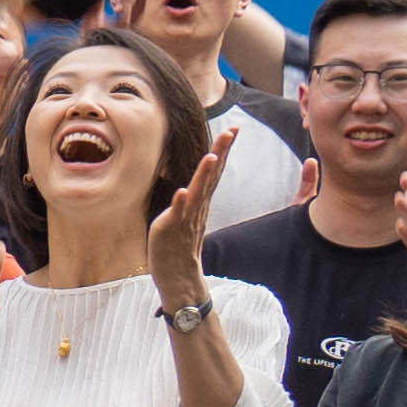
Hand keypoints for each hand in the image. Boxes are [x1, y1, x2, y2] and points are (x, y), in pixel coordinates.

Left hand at [148, 128, 233, 293]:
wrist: (178, 276)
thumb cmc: (180, 243)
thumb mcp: (187, 212)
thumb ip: (193, 194)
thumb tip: (195, 179)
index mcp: (201, 201)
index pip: (215, 171)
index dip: (224, 150)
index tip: (235, 129)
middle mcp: (197, 207)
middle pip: (211, 176)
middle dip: (221, 153)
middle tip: (232, 132)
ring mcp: (185, 218)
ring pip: (197, 193)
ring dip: (204, 175)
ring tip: (211, 157)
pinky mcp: (171, 230)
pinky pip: (177, 215)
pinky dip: (180, 204)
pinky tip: (182, 192)